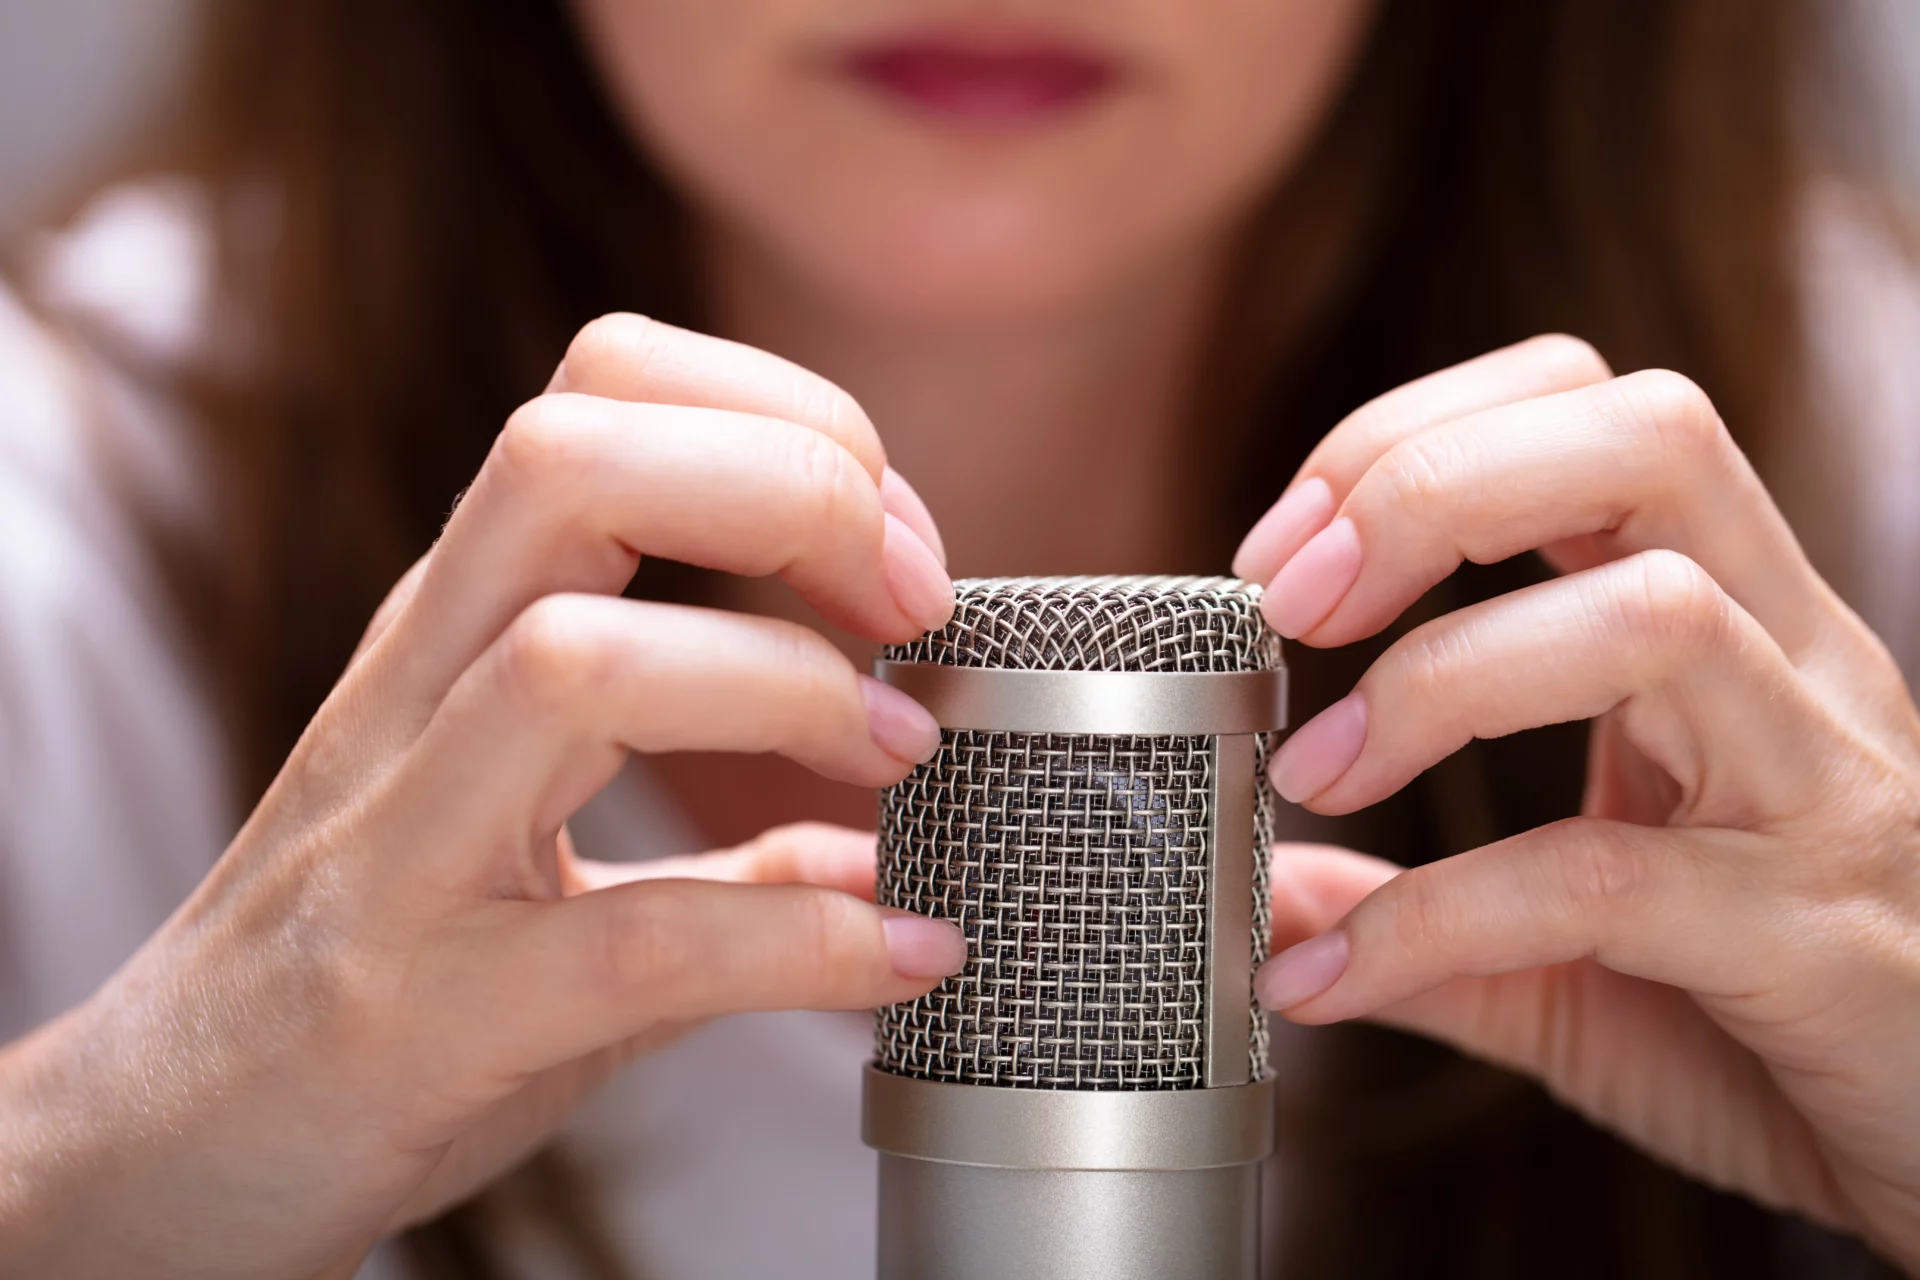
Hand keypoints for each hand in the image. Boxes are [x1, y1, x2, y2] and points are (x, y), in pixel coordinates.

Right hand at [0, 316, 962, 1279]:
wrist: (164, 1155)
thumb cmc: (367, 982)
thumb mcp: (539, 865)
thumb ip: (717, 852)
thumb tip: (875, 856)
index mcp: (459, 626)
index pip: (600, 391)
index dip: (781, 421)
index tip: (899, 547)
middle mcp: (417, 694)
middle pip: (572, 463)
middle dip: (790, 490)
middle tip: (914, 606)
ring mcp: (401, 846)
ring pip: (573, 661)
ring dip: (783, 684)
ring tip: (895, 754)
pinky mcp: (421, 1009)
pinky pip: (637, 939)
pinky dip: (803, 941)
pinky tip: (906, 952)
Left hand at [1234, 336, 1919, 1267]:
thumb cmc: (1770, 1029)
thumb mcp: (1569, 953)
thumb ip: (1423, 913)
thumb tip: (1266, 892)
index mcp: (1733, 626)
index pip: (1595, 410)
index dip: (1418, 437)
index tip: (1281, 553)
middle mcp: (1794, 671)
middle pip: (1646, 443)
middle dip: (1432, 486)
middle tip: (1292, 602)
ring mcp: (1823, 791)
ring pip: (1657, 617)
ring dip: (1440, 674)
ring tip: (1311, 773)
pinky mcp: (1820, 941)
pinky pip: (1609, 882)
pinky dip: (1438, 915)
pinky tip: (1336, 973)